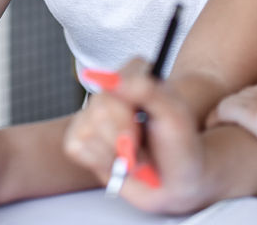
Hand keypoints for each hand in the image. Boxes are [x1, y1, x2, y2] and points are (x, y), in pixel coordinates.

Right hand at [63, 58, 209, 214]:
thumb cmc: (181, 146)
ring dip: (114, 154)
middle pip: (98, 110)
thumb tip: (113, 81)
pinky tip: (117, 162)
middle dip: (124, 138)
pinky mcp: (82, 138)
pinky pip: (75, 147)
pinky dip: (99, 161)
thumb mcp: (175, 115)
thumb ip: (149, 91)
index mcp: (133, 76)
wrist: (176, 180)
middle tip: (142, 145)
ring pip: (85, 130)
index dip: (126, 114)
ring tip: (133, 156)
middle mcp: (110, 92)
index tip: (143, 124)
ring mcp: (93, 115)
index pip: (112, 84)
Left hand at [211, 77, 256, 190]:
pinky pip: (225, 109)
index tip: (249, 117)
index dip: (256, 103)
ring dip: (224, 112)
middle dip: (238, 106)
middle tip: (229, 122)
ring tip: (216, 125)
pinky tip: (212, 126)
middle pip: (249, 91)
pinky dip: (216, 116)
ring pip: (235, 98)